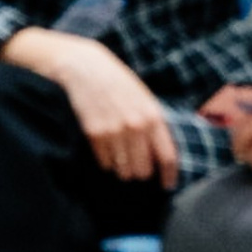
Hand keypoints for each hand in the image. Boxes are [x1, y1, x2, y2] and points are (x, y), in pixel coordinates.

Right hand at [1, 26, 178, 186]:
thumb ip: (152, 122)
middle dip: (140, 173)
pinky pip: (104, 162)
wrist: (82, 65)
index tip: (167, 185)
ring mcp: (115, 130)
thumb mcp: (141, 96)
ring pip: (123, 169)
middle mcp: (136, 125)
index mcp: (153, 115)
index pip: (167, 156)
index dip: (169, 175)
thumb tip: (160, 152)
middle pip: (143, 169)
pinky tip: (104, 150)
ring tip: (119, 162)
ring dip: (122, 170)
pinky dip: (106, 161)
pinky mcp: (94, 133)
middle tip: (135, 172)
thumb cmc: (114, 81)